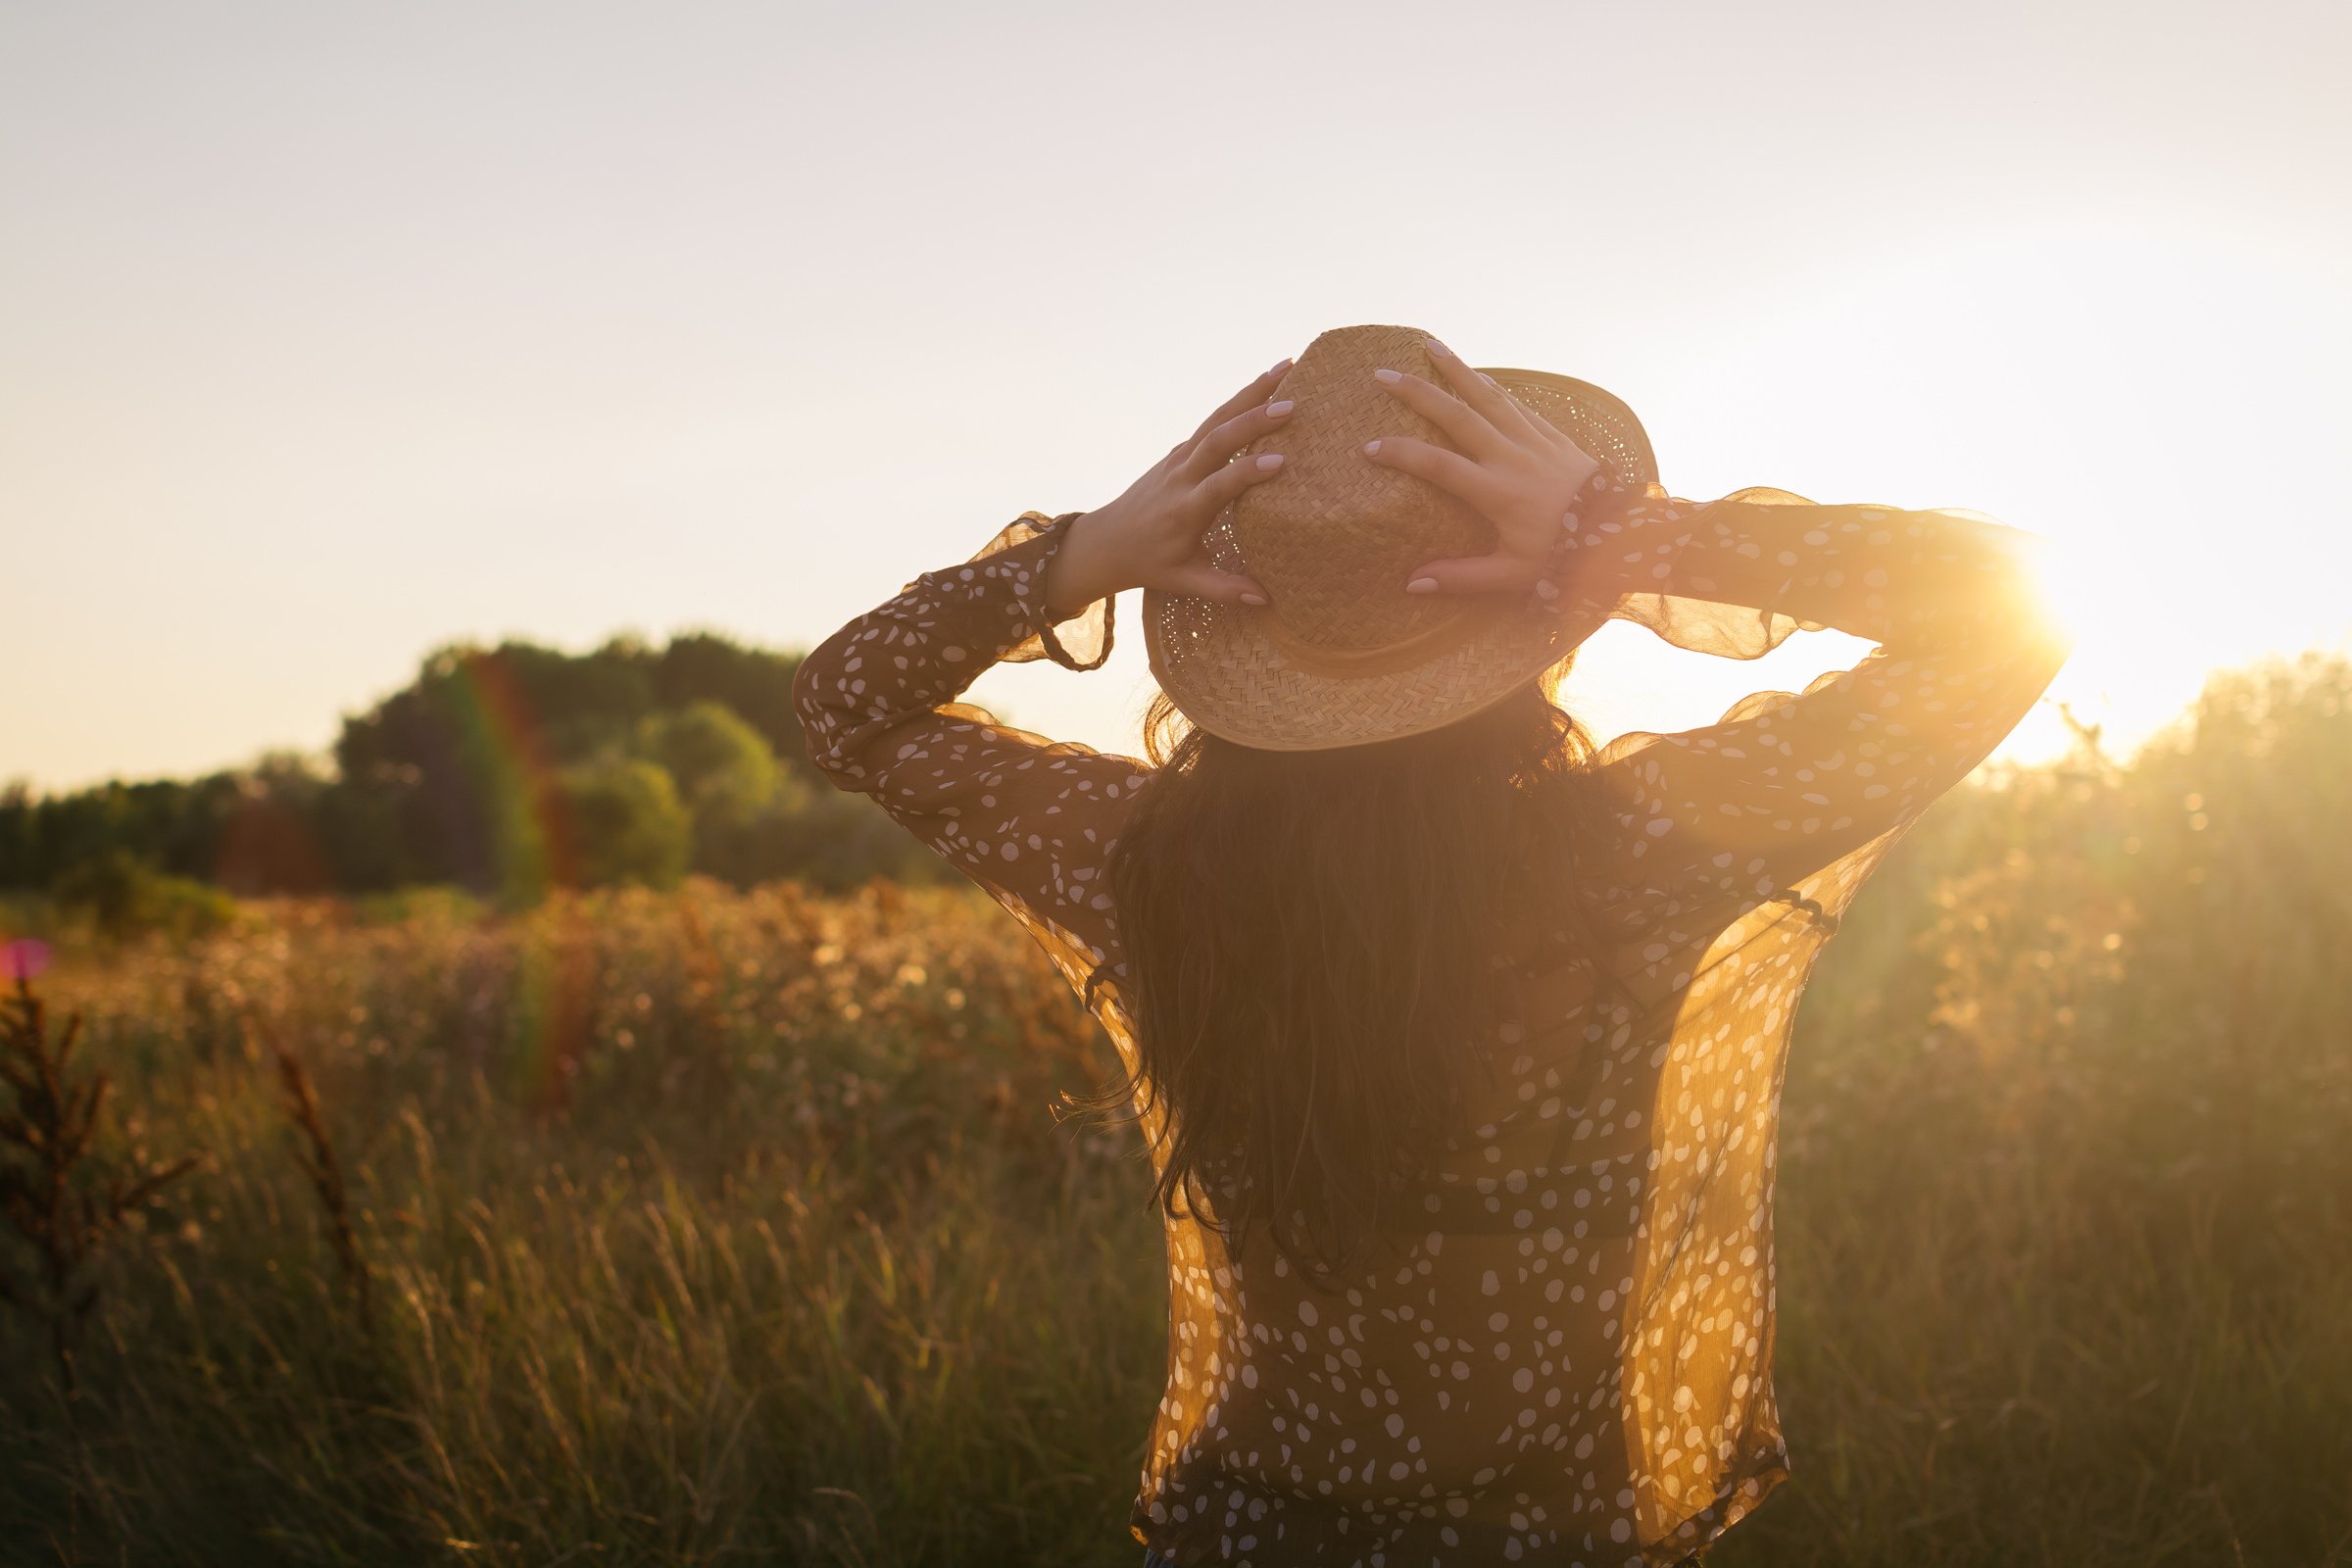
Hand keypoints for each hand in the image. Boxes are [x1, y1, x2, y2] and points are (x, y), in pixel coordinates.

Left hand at [1040, 361, 1292, 617]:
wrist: (1107, 540)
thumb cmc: (1149, 564)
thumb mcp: (1184, 581)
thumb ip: (1224, 589)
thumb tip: (1267, 600)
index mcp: (1184, 511)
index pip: (1219, 485)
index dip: (1249, 472)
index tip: (1284, 460)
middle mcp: (1180, 477)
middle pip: (1216, 439)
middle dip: (1253, 419)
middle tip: (1293, 405)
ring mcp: (1178, 458)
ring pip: (1215, 418)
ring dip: (1250, 392)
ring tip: (1287, 367)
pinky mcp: (1180, 450)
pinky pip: (1211, 420)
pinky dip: (1238, 401)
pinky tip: (1266, 385)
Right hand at [1362, 338, 1606, 597]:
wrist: (1621, 533)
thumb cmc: (1564, 556)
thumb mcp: (1512, 575)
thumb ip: (1462, 578)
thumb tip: (1413, 585)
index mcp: (1496, 492)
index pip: (1439, 466)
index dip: (1402, 454)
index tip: (1369, 447)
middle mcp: (1511, 458)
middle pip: (1457, 416)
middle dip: (1418, 392)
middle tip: (1382, 374)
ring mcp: (1532, 441)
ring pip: (1487, 396)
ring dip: (1456, 369)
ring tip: (1428, 345)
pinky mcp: (1551, 435)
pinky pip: (1515, 403)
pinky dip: (1492, 386)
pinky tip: (1475, 373)